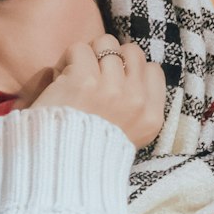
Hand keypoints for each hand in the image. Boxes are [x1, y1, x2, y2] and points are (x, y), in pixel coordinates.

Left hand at [28, 34, 165, 150]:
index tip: (114, 81)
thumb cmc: (87, 152)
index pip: (153, 70)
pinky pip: (79, 49)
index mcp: (150, 117)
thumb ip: (137, 106)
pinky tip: (60, 80)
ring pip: (106, 44)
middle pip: (131, 51)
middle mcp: (135, 101)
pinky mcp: (84, 81)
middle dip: (111, 58)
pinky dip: (67, 60)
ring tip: (76, 76)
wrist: (59, 168)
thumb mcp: (129, 136)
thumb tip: (131, 69)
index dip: (131, 69)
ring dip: (88, 55)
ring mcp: (112, 89)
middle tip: (93, 76)